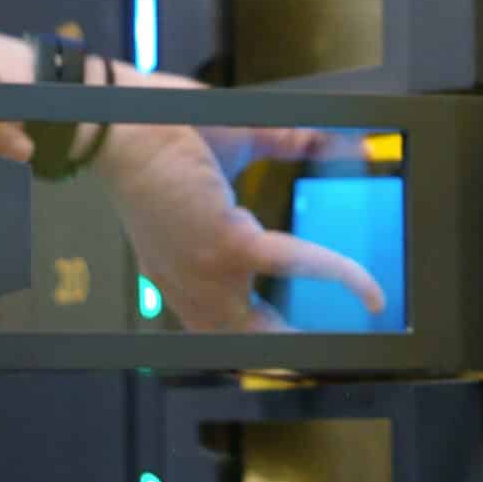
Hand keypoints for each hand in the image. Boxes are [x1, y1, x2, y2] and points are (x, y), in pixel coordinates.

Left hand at [93, 108, 384, 333]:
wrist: (119, 118)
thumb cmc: (159, 130)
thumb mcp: (236, 146)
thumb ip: (290, 144)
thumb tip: (340, 141)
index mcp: (183, 268)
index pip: (221, 326)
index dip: (259, 342)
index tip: (293, 347)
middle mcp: (190, 284)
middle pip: (242, 347)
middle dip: (286, 362)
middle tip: (325, 362)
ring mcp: (208, 270)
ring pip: (267, 328)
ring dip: (309, 339)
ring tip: (354, 334)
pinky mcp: (228, 243)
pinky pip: (295, 266)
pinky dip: (335, 274)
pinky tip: (363, 286)